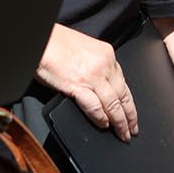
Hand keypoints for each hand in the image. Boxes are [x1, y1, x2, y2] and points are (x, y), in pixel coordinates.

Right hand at [36, 24, 136, 140]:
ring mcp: (93, 76)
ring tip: (123, 134)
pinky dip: (101, 119)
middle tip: (132, 130)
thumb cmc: (56, 42)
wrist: (40, 38)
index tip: (131, 113)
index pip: (124, 83)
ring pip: (113, 104)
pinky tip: (104, 125)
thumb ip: (95, 67)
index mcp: (107, 54)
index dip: (129, 102)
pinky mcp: (78, 85)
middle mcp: (104, 65)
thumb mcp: (85, 50)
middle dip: (130, 116)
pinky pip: (95, 107)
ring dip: (120, 122)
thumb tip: (99, 87)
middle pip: (123, 96)